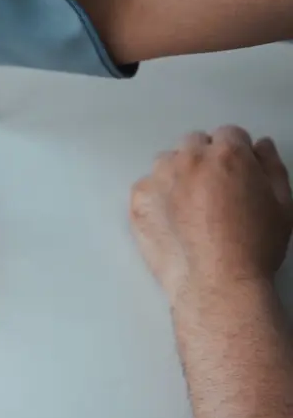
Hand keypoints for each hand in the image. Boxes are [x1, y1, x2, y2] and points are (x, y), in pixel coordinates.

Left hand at [129, 126, 292, 303]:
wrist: (217, 282)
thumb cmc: (255, 247)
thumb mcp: (283, 205)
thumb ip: (272, 166)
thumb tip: (260, 146)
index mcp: (227, 154)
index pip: (229, 134)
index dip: (236, 154)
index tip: (236, 174)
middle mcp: (190, 158)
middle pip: (195, 143)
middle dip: (205, 159)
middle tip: (214, 191)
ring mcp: (160, 176)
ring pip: (168, 161)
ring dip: (178, 174)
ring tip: (190, 207)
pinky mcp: (139, 197)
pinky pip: (147, 185)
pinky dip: (157, 195)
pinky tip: (171, 219)